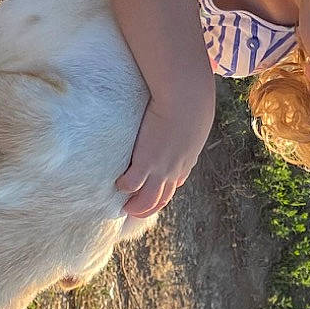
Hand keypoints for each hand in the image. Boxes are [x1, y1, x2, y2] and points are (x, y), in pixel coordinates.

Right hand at [117, 87, 214, 217]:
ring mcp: (160, 169)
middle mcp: (174, 171)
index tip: (152, 192)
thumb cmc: (191, 102)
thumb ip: (185, 128)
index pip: (174, 184)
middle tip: (133, 209)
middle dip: (147, 207)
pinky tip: (117, 182)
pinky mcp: (145, 162)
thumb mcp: (193, 121)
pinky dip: (123, 187)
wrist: (186, 99)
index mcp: (185, 162)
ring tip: (124, 207)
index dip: (162, 191)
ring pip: (147, 200)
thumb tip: (183, 120)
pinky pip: (130, 184)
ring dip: (135, 206)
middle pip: (161, 199)